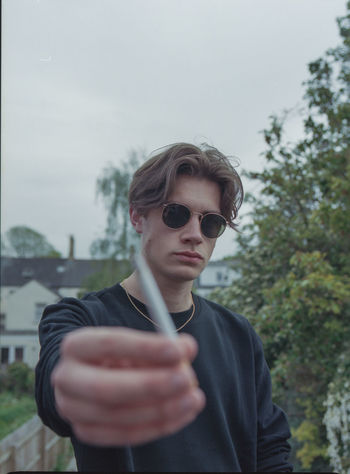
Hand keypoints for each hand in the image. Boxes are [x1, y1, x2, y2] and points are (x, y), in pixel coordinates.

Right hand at [51, 327, 204, 445]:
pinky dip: (158, 426)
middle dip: (152, 385)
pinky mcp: (85, 431)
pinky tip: (183, 412)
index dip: (146, 347)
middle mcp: (66, 377)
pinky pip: (124, 435)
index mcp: (76, 345)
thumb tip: (187, 350)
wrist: (91, 374)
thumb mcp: (133, 343)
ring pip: (118, 416)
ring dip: (162, 409)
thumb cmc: (119, 354)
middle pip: (106, 388)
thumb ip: (158, 346)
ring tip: (193, 398)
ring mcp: (72, 409)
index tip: (179, 349)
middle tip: (187, 378)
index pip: (109, 344)